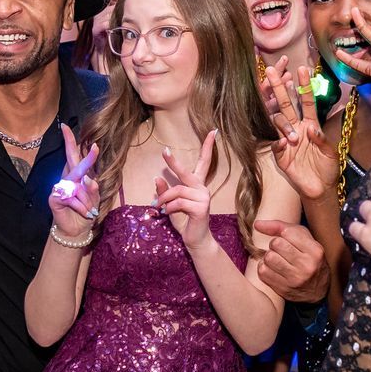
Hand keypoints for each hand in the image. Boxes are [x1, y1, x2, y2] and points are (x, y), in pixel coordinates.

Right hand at [48, 124, 101, 238]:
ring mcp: (59, 187)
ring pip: (78, 187)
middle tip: (96, 147)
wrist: (77, 230)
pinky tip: (84, 213)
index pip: (73, 155)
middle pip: (75, 165)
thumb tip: (89, 179)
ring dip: (88, 200)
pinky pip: (73, 198)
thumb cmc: (86, 212)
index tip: (66, 127)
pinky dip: (82, 207)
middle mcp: (67, 178)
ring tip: (90, 210)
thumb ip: (93, 189)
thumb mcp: (95, 200)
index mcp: (77, 176)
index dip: (70, 141)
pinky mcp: (55, 197)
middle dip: (87, 159)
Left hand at [155, 129, 218, 248]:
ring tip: (158, 206)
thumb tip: (157, 177)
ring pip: (177, 190)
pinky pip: (179, 202)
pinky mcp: (201, 207)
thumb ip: (165, 192)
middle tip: (165, 151)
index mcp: (197, 185)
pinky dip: (169, 207)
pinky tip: (166, 213)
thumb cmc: (184, 221)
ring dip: (164, 199)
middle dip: (174, 162)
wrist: (195, 240)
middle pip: (186, 172)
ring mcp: (203, 197)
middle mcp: (202, 188)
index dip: (209, 147)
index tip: (212, 131)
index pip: (205, 162)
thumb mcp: (170, 205)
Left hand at [255, 218, 327, 303]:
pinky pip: (263, 272)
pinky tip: (272, 269)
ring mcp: (295, 279)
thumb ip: (282, 227)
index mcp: (315, 250)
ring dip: (269, 256)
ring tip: (276, 259)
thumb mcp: (304, 239)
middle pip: (276, 244)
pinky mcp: (284, 289)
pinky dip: (264, 268)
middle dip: (275, 245)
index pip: (287, 232)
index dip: (281, 233)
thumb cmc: (308, 258)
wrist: (317, 291)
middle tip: (281, 250)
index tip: (284, 237)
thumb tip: (257, 224)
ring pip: (268, 258)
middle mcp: (307, 265)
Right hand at [259, 55, 338, 200]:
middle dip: (279, 87)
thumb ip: (322, 138)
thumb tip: (311, 128)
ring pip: (278, 123)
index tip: (301, 69)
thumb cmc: (327, 167)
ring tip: (294, 137)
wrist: (321, 188)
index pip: (305, 101)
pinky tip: (284, 144)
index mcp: (310, 124)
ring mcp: (287, 141)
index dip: (304, 85)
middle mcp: (296, 128)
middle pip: (286, 105)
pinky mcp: (281, 156)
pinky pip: (275, 146)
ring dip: (284, 125)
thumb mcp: (331, 151)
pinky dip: (279, 143)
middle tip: (273, 70)